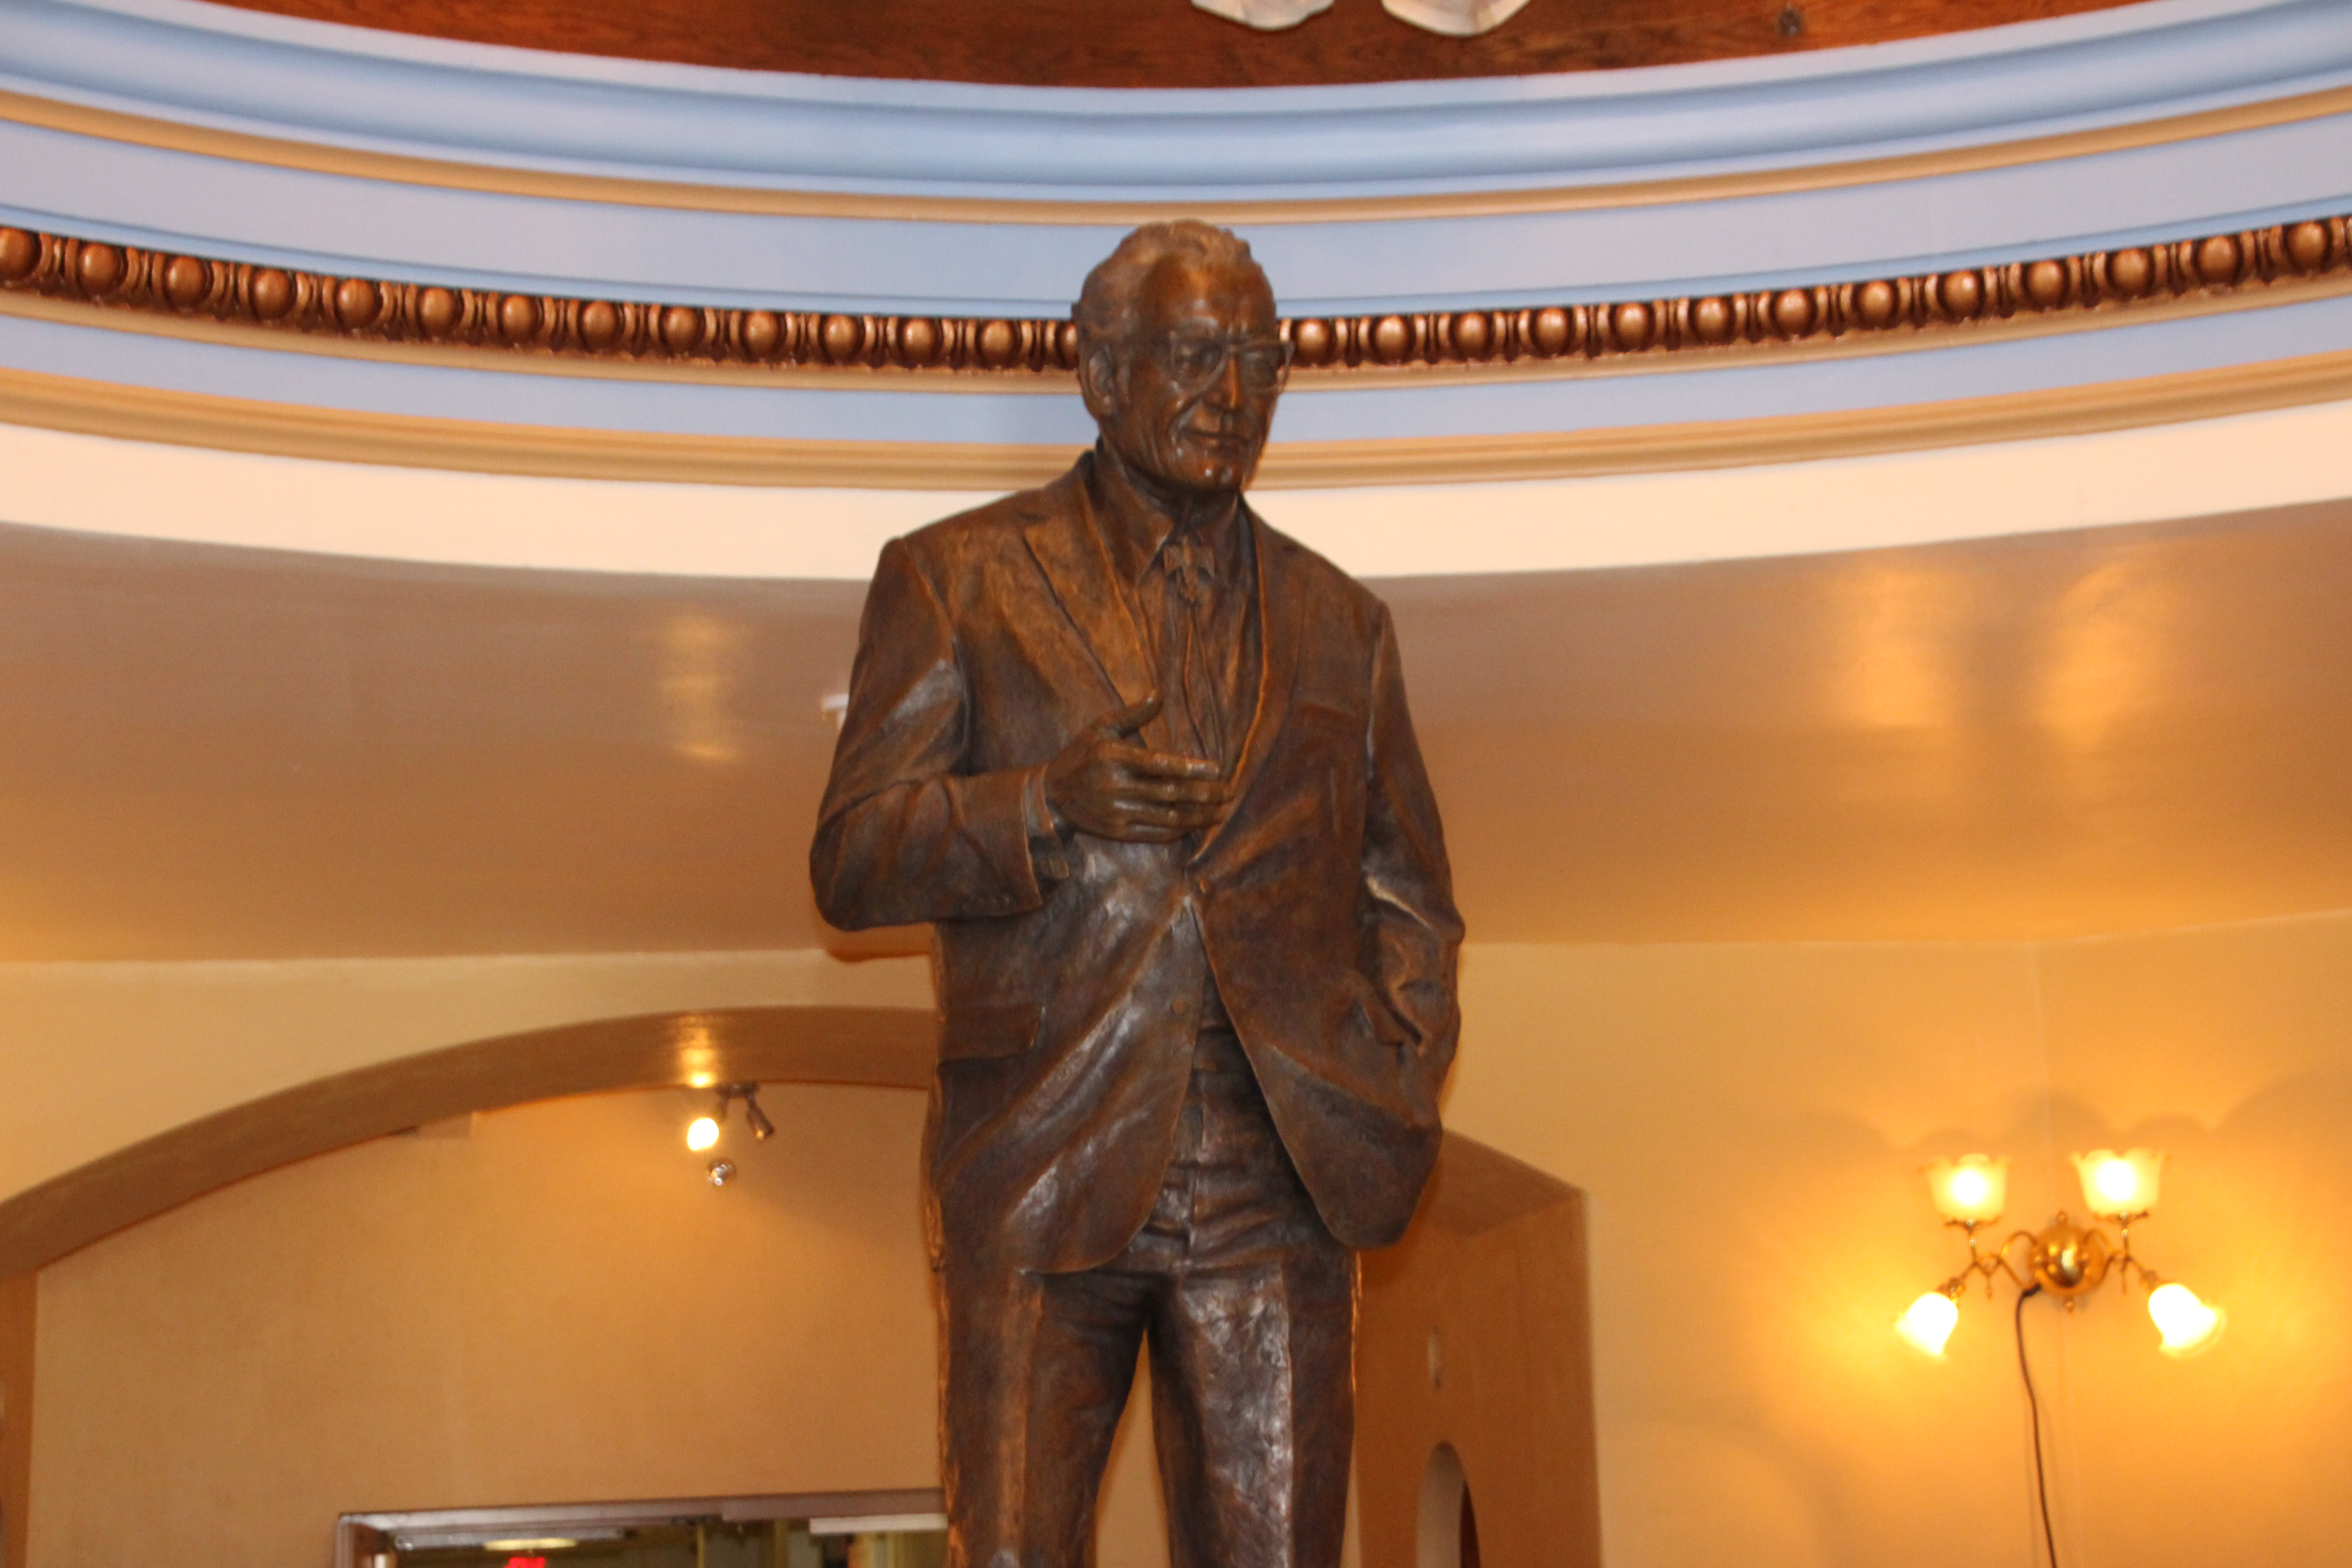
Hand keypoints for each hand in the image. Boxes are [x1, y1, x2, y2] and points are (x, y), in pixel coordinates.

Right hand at [1044, 695, 1230, 842]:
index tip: (1216, 769)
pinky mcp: (1118, 831)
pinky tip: (1196, 824)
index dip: (1191, 768)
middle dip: (1204, 794)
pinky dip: (1179, 830)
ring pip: (1168, 817)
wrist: (1051, 796)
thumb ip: (1132, 714)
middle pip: (1170, 793)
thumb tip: (1159, 694)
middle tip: (1228, 792)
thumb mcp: (1100, 728)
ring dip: (1199, 816)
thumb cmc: (1080, 755)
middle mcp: (1117, 787)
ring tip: (1221, 812)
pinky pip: (1155, 833)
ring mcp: (1118, 812)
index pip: (1161, 765)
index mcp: (1115, 758)